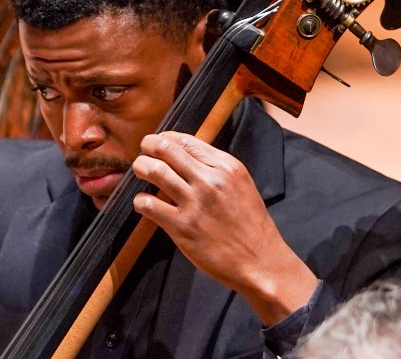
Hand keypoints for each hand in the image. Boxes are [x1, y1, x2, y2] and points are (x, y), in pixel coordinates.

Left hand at [131, 131, 316, 324]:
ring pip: (154, 170)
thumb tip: (185, 155)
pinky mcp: (182, 227)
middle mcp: (210, 181)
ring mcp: (195, 203)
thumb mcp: (240, 185)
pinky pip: (148, 204)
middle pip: (165, 148)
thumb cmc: (250, 225)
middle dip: (148, 146)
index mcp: (226, 167)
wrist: (261, 261)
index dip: (165, 138)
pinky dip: (139, 200)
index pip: (186, 140)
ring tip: (139, 171)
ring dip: (140, 167)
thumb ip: (215, 169)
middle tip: (143, 152)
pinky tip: (143, 203)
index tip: (157, 144)